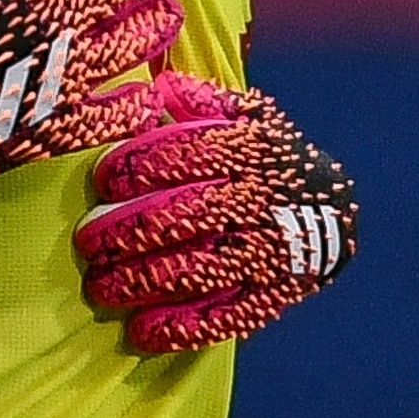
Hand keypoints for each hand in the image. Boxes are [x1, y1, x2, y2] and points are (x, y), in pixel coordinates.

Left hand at [74, 73, 359, 351]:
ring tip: (102, 288)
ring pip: (197, 268)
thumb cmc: (264, 156)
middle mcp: (259, 200)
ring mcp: (268, 252)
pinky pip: (224, 316)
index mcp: (248, 150)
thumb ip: (197, 101)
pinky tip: (141, 330)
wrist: (332, 208)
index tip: (104, 180)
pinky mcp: (271, 295)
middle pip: (184, 215)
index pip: (186, 154)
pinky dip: (181, 327)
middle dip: (127, 231)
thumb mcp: (243, 114)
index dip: (138, 166)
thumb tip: (152, 86)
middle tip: (87, 242)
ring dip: (142, 281)